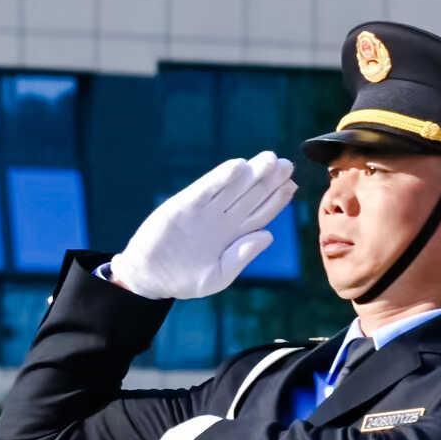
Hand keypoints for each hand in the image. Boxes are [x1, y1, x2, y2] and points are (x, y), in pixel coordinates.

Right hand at [107, 153, 296, 301]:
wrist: (149, 278)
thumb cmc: (185, 280)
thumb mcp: (218, 276)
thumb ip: (241, 256)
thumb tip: (269, 235)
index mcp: (234, 235)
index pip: (261, 212)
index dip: (277, 199)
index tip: (292, 185)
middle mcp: (222, 219)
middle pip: (251, 195)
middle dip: (269, 180)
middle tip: (286, 164)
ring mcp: (204, 211)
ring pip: (233, 188)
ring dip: (251, 172)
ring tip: (270, 159)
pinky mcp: (184, 206)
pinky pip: (206, 189)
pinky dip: (221, 177)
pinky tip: (239, 166)